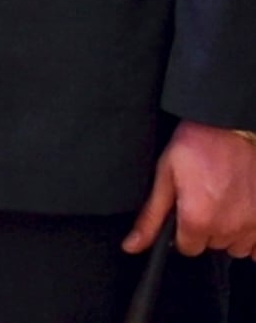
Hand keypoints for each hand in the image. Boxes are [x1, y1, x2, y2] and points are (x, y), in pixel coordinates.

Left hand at [127, 121, 255, 257]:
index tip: (184, 212)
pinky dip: (250, 235)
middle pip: (211, 246)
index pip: (186, 248)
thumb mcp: (165, 176)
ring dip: (228, 231)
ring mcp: (252, 225)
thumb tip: (132, 246)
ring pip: (236, 246)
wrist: (231, 127)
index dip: (181, 231)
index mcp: (198, 220)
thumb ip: (151, 217)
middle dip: (205, 228)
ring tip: (223, 202)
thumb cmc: (197, 146)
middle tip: (204, 199)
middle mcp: (228, 228)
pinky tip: (240, 213)